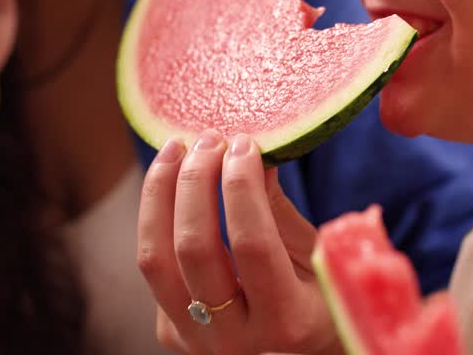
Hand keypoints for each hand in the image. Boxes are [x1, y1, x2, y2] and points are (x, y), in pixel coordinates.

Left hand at [137, 132, 341, 354]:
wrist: (301, 341)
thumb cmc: (319, 291)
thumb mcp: (314, 253)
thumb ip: (278, 210)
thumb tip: (251, 154)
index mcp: (286, 320)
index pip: (252, 244)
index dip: (242, 187)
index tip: (244, 144)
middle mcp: (234, 340)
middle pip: (194, 249)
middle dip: (197, 181)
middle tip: (210, 139)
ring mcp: (195, 341)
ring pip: (155, 259)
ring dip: (160, 194)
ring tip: (177, 148)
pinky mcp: (170, 331)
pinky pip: (153, 264)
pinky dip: (157, 215)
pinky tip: (172, 181)